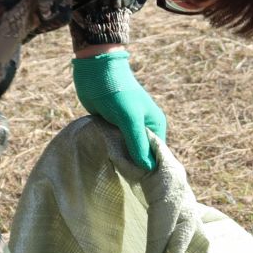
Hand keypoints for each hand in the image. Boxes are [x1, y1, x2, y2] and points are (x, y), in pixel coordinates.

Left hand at [72, 50, 165, 170]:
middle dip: (133, 164)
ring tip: (114, 172)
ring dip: (120, 158)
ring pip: (126, 150)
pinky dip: (110, 150)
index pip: (156, 154)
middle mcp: (143, 127)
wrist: (96, 69)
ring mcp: (126, 127)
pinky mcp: (111, 125)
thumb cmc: (117, 93)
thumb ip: (138, 143)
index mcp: (154, 124)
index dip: (149, 168)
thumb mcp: (130, 119)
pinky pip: (113, 144)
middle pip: (141, 154)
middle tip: (124, 179)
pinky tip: (105, 159)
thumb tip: (148, 168)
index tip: (139, 182)